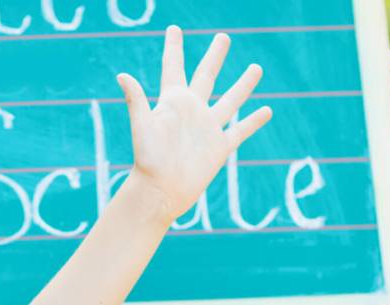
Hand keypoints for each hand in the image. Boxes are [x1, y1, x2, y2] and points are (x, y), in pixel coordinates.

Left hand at [115, 27, 271, 223]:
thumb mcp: (142, 127)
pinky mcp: (220, 147)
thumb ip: (136, 101)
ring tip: (256, 68)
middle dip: (215, 56)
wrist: (161, 192)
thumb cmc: (148, 160)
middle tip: (223, 37)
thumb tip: (122, 76)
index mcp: (173, 101)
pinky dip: (254, 121)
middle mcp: (192, 110)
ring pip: (231, 100)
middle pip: (207, 76)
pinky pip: (241, 129)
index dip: (174, 47)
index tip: (174, 28)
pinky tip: (267, 110)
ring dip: (244, 85)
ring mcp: (208, 128)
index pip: (173, 67)